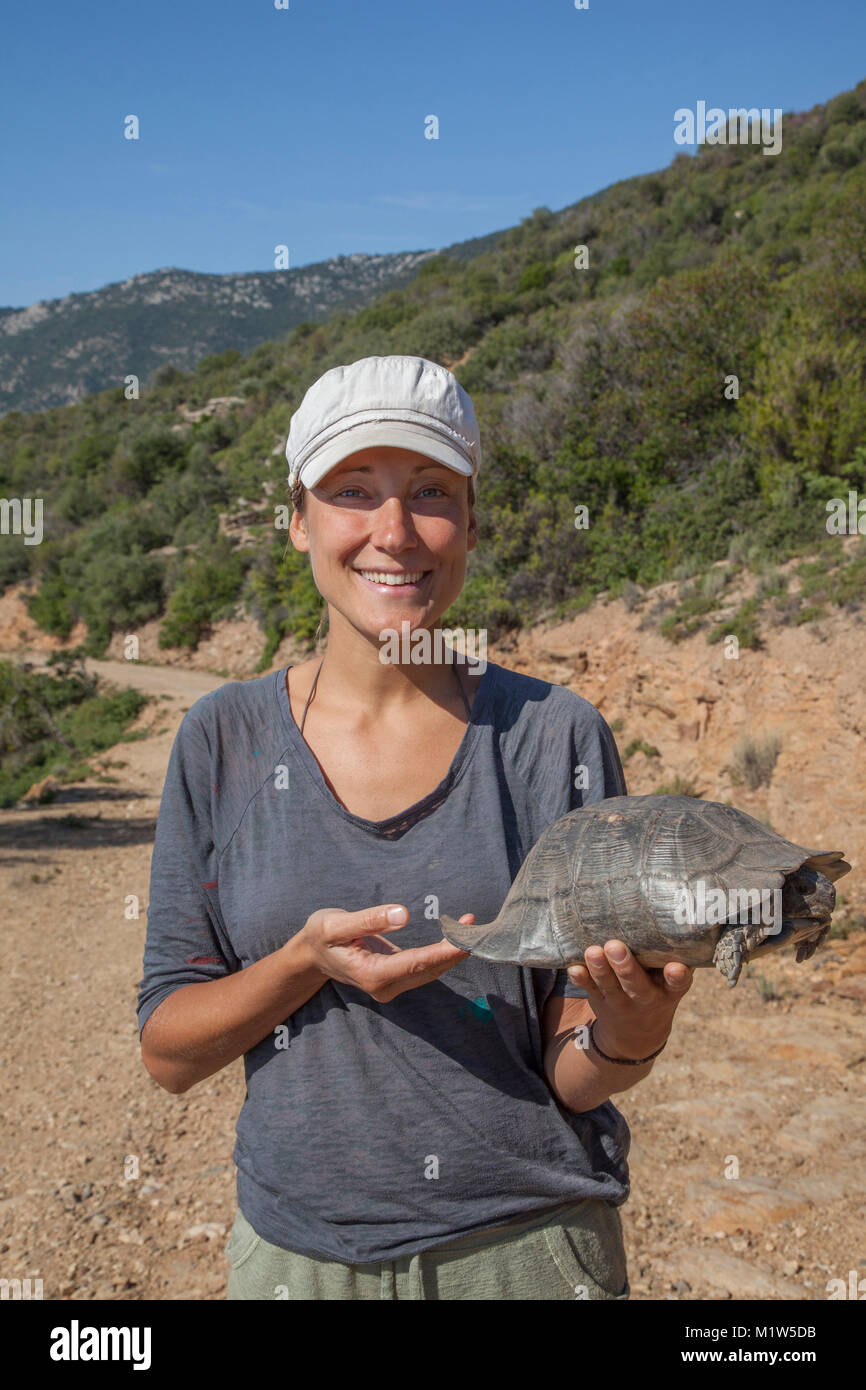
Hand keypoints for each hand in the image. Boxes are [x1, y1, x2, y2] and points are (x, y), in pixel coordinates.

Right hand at [297, 905, 472, 1003]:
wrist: (311, 955)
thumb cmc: (321, 936)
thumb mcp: (335, 924)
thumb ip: (368, 920)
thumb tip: (402, 914)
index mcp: (372, 975)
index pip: (416, 964)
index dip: (443, 952)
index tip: (465, 940)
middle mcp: (385, 987)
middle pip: (429, 970)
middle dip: (455, 950)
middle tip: (477, 926)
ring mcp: (392, 986)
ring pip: (431, 971)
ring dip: (452, 951)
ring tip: (471, 924)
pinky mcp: (396, 978)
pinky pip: (425, 967)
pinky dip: (442, 952)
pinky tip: (456, 933)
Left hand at [566, 939, 693, 1060]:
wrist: (637, 1034)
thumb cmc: (658, 988)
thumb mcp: (670, 982)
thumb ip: (670, 955)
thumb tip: (670, 916)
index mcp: (669, 991)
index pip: (677, 984)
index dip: (677, 977)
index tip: (675, 967)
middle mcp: (646, 998)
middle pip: (636, 985)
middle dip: (626, 967)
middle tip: (615, 947)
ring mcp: (621, 1001)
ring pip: (609, 986)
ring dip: (600, 969)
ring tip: (592, 951)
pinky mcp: (600, 999)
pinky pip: (589, 989)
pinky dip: (581, 979)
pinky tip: (573, 968)